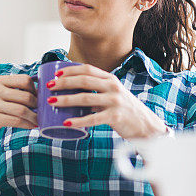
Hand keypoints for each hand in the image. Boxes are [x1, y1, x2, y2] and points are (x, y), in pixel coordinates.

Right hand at [0, 74, 37, 149]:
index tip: (39, 98)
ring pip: (23, 110)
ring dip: (35, 117)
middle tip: (42, 112)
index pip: (25, 80)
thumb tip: (42, 91)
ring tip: (39, 120)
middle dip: (37, 105)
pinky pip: (17, 121)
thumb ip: (16, 91)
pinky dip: (28, 124)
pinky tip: (33, 126)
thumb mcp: (1, 96)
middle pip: (26, 96)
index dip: (36, 89)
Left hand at [46, 64, 167, 139]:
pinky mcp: (115, 116)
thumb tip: (72, 93)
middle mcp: (113, 87)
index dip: (70, 70)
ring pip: (85, 98)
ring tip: (52, 103)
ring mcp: (115, 101)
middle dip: (63, 83)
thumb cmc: (124, 110)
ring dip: (66, 100)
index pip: (87, 69)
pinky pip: (93, 118)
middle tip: (49, 87)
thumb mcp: (113, 95)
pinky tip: (66, 123)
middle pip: (83, 81)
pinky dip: (78, 121)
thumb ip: (97, 91)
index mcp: (110, 79)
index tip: (55, 75)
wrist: (146, 126)